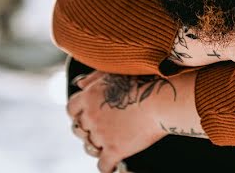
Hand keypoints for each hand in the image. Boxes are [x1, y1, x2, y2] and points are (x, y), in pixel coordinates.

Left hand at [67, 71, 198, 172]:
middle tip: (101, 129)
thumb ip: (94, 77)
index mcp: (90, 96)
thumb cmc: (145, 80)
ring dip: (97, 146)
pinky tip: (114, 165)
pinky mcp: (115, 149)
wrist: (163, 98)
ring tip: (108, 144)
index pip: (72, 109)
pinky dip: (108, 167)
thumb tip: (79, 83)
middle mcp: (91, 116)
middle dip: (88, 130)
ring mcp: (102, 134)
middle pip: (79, 129)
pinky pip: (103, 165)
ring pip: (90, 147)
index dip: (79, 113)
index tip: (88, 115)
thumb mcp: (115, 72)